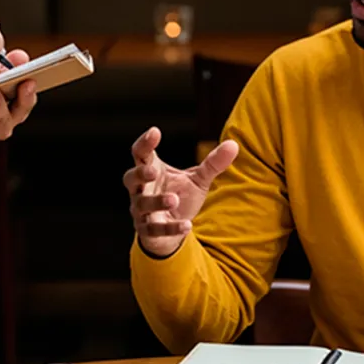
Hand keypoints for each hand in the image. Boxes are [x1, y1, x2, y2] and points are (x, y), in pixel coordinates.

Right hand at [123, 127, 237, 257]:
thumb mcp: (198, 179)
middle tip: (153, 172)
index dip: (145, 143)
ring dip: (157, 201)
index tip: (155, 132)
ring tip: (175, 199)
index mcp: (151, 169)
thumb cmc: (181, 196)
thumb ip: (213, 163)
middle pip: (130, 178)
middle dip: (140, 174)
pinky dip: (170, 228)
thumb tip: (233, 145)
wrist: (172, 231)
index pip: (140, 153)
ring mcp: (141, 210)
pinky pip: (154, 229)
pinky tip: (188, 225)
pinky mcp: (147, 231)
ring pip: (142, 204)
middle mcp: (141, 189)